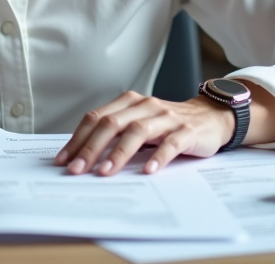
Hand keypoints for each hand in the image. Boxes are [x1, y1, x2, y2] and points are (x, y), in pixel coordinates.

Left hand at [55, 91, 234, 176]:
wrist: (211, 117)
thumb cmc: (168, 125)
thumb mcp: (140, 124)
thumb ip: (117, 134)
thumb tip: (83, 157)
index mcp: (130, 103)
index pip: (97, 117)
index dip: (78, 138)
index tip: (63, 159)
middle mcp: (146, 106)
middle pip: (112, 123)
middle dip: (91, 147)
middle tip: (77, 169)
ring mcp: (167, 117)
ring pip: (138, 131)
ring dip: (118, 153)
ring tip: (105, 172)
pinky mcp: (187, 131)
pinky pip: (170, 143)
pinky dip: (158, 156)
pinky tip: (148, 170)